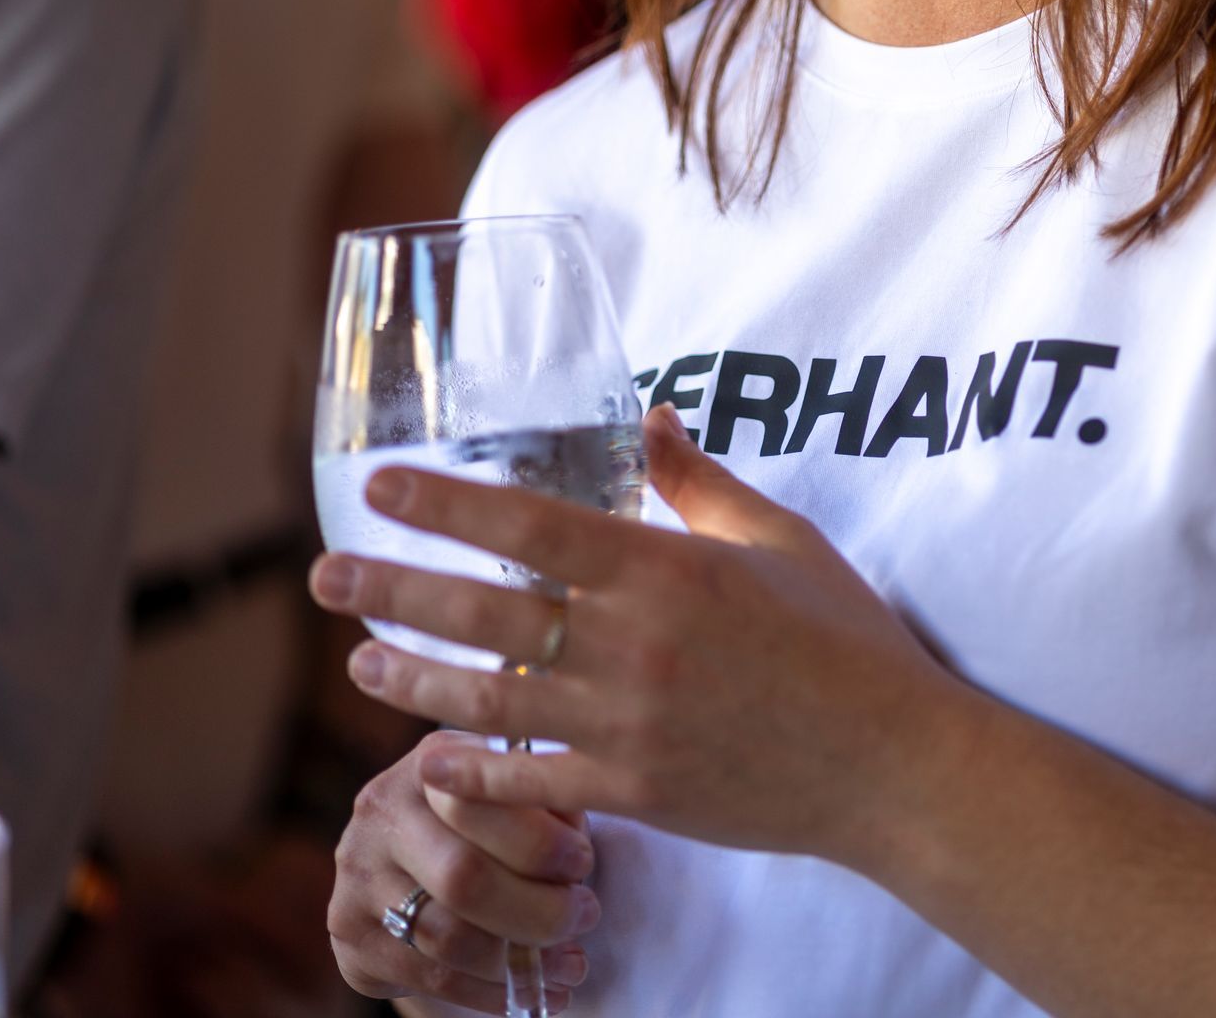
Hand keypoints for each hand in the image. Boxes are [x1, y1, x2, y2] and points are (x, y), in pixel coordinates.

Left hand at [309, 403, 961, 865]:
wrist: (891, 762)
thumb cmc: (846, 639)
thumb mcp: (780, 539)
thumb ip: (701, 483)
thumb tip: (652, 422)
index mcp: (665, 570)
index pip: (529, 526)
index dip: (445, 503)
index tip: (380, 486)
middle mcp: (631, 645)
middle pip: (483, 613)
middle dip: (392, 590)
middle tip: (324, 576)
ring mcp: (627, 725)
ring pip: (488, 702)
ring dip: (411, 682)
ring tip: (360, 667)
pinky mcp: (635, 792)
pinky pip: (530, 782)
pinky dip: (473, 772)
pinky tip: (429, 760)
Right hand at [326, 731, 601, 1013]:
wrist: (415, 852)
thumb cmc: (493, 816)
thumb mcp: (518, 790)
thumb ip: (547, 805)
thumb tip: (575, 855)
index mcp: (432, 764)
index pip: (479, 802)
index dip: (540, 842)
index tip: (582, 865)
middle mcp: (381, 812)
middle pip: (462, 877)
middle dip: (538, 910)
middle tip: (584, 918)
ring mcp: (356, 875)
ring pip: (446, 937)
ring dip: (519, 961)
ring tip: (570, 965)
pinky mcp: (349, 934)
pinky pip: (428, 978)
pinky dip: (489, 993)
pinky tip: (530, 993)